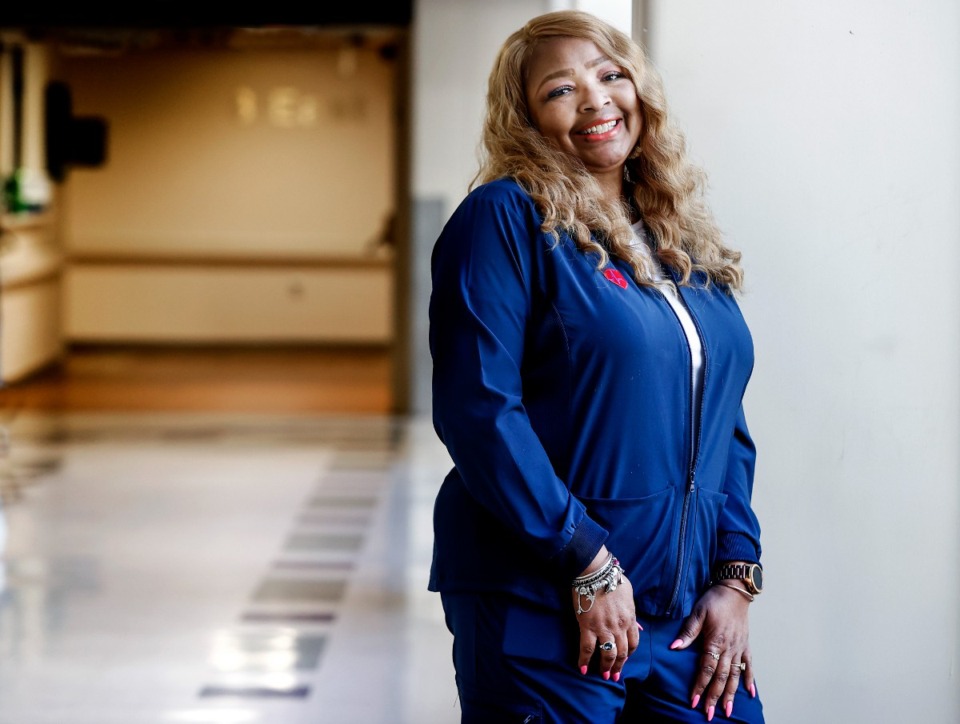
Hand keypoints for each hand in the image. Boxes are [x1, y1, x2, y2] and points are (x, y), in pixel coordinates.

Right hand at [572, 553, 639, 681]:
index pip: (634, 643)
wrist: (596, 571)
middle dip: (619, 666)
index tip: (624, 659)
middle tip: (614, 676)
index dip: (629, 654)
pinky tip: (583, 669)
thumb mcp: (629, 594)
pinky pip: (587, 648)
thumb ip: (633, 613)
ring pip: (607, 653)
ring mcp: (604, 628)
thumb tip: (638, 627)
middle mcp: (619, 626)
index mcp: (630, 618)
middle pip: (622, 652)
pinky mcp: (587, 626)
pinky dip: (584, 660)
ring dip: (606, 667)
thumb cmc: (612, 578)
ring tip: (603, 675)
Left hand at [669, 585, 756, 720]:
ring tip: (728, 711)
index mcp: (715, 641)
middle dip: (714, 697)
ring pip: (735, 676)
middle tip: (708, 714)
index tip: (693, 700)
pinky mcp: (745, 645)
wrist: (734, 590)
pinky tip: (750, 693)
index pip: (706, 669)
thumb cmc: (714, 600)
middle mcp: (729, 648)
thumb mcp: (697, 612)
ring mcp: (739, 648)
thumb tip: (674, 647)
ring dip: (731, 694)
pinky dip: (750, 680)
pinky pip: (749, 666)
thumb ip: (688, 632)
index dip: (700, 686)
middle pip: (721, 677)